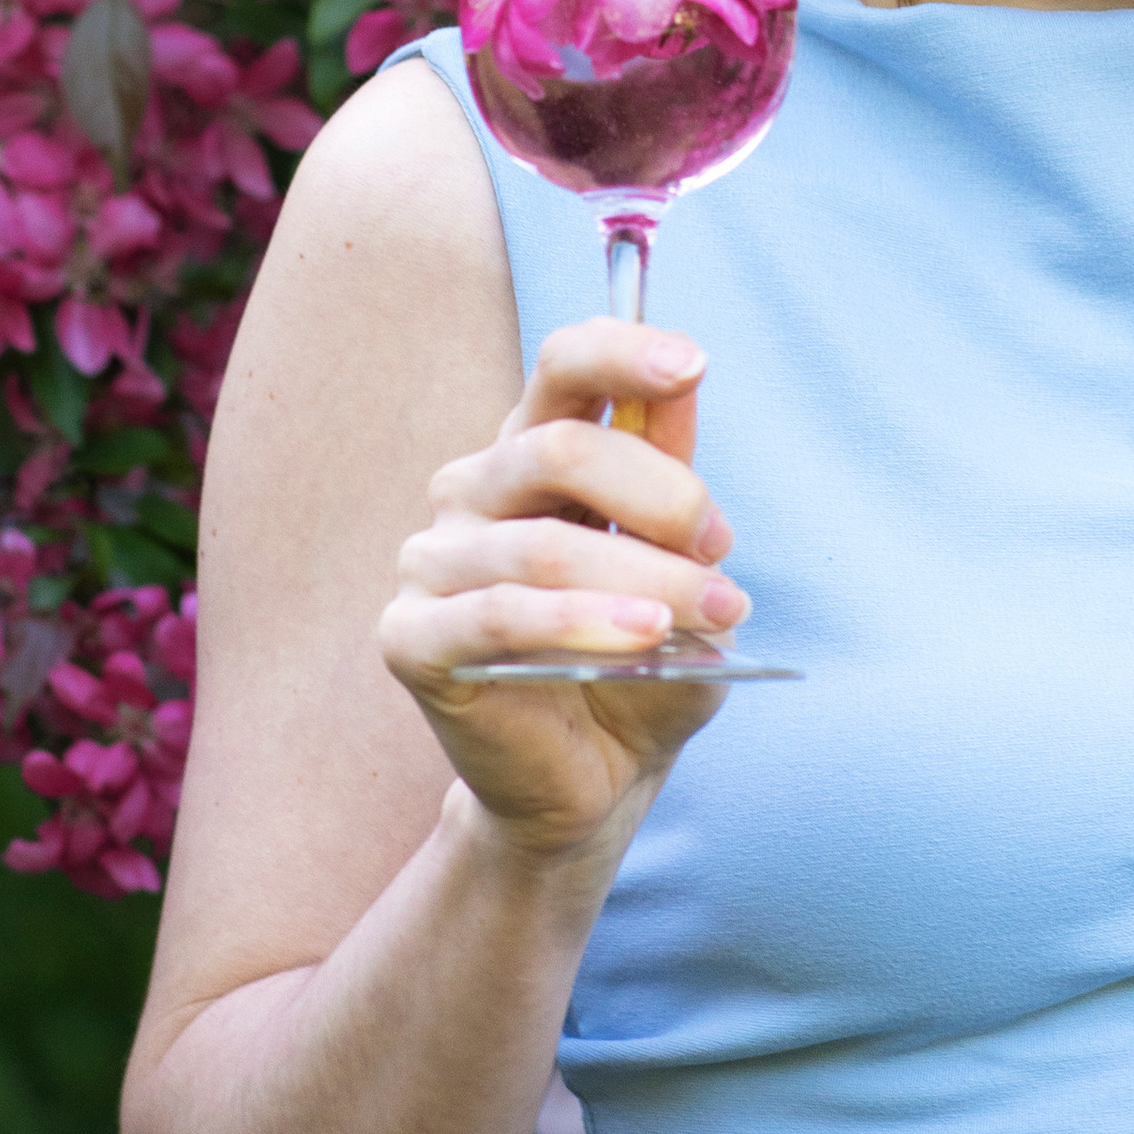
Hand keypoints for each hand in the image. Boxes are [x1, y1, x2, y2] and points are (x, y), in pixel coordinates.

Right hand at [378, 319, 747, 861]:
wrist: (596, 781)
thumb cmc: (643, 660)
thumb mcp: (681, 566)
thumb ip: (675, 483)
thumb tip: (683, 385)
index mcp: (534, 450)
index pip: (563, 365)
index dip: (623, 352)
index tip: (692, 362)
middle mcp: (472, 489)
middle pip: (560, 449)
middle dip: (660, 496)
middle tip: (722, 550)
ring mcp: (431, 561)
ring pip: (542, 545)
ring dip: (644, 578)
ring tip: (712, 612)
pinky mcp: (411, 636)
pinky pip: (497, 615)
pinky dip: (579, 623)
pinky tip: (642, 640)